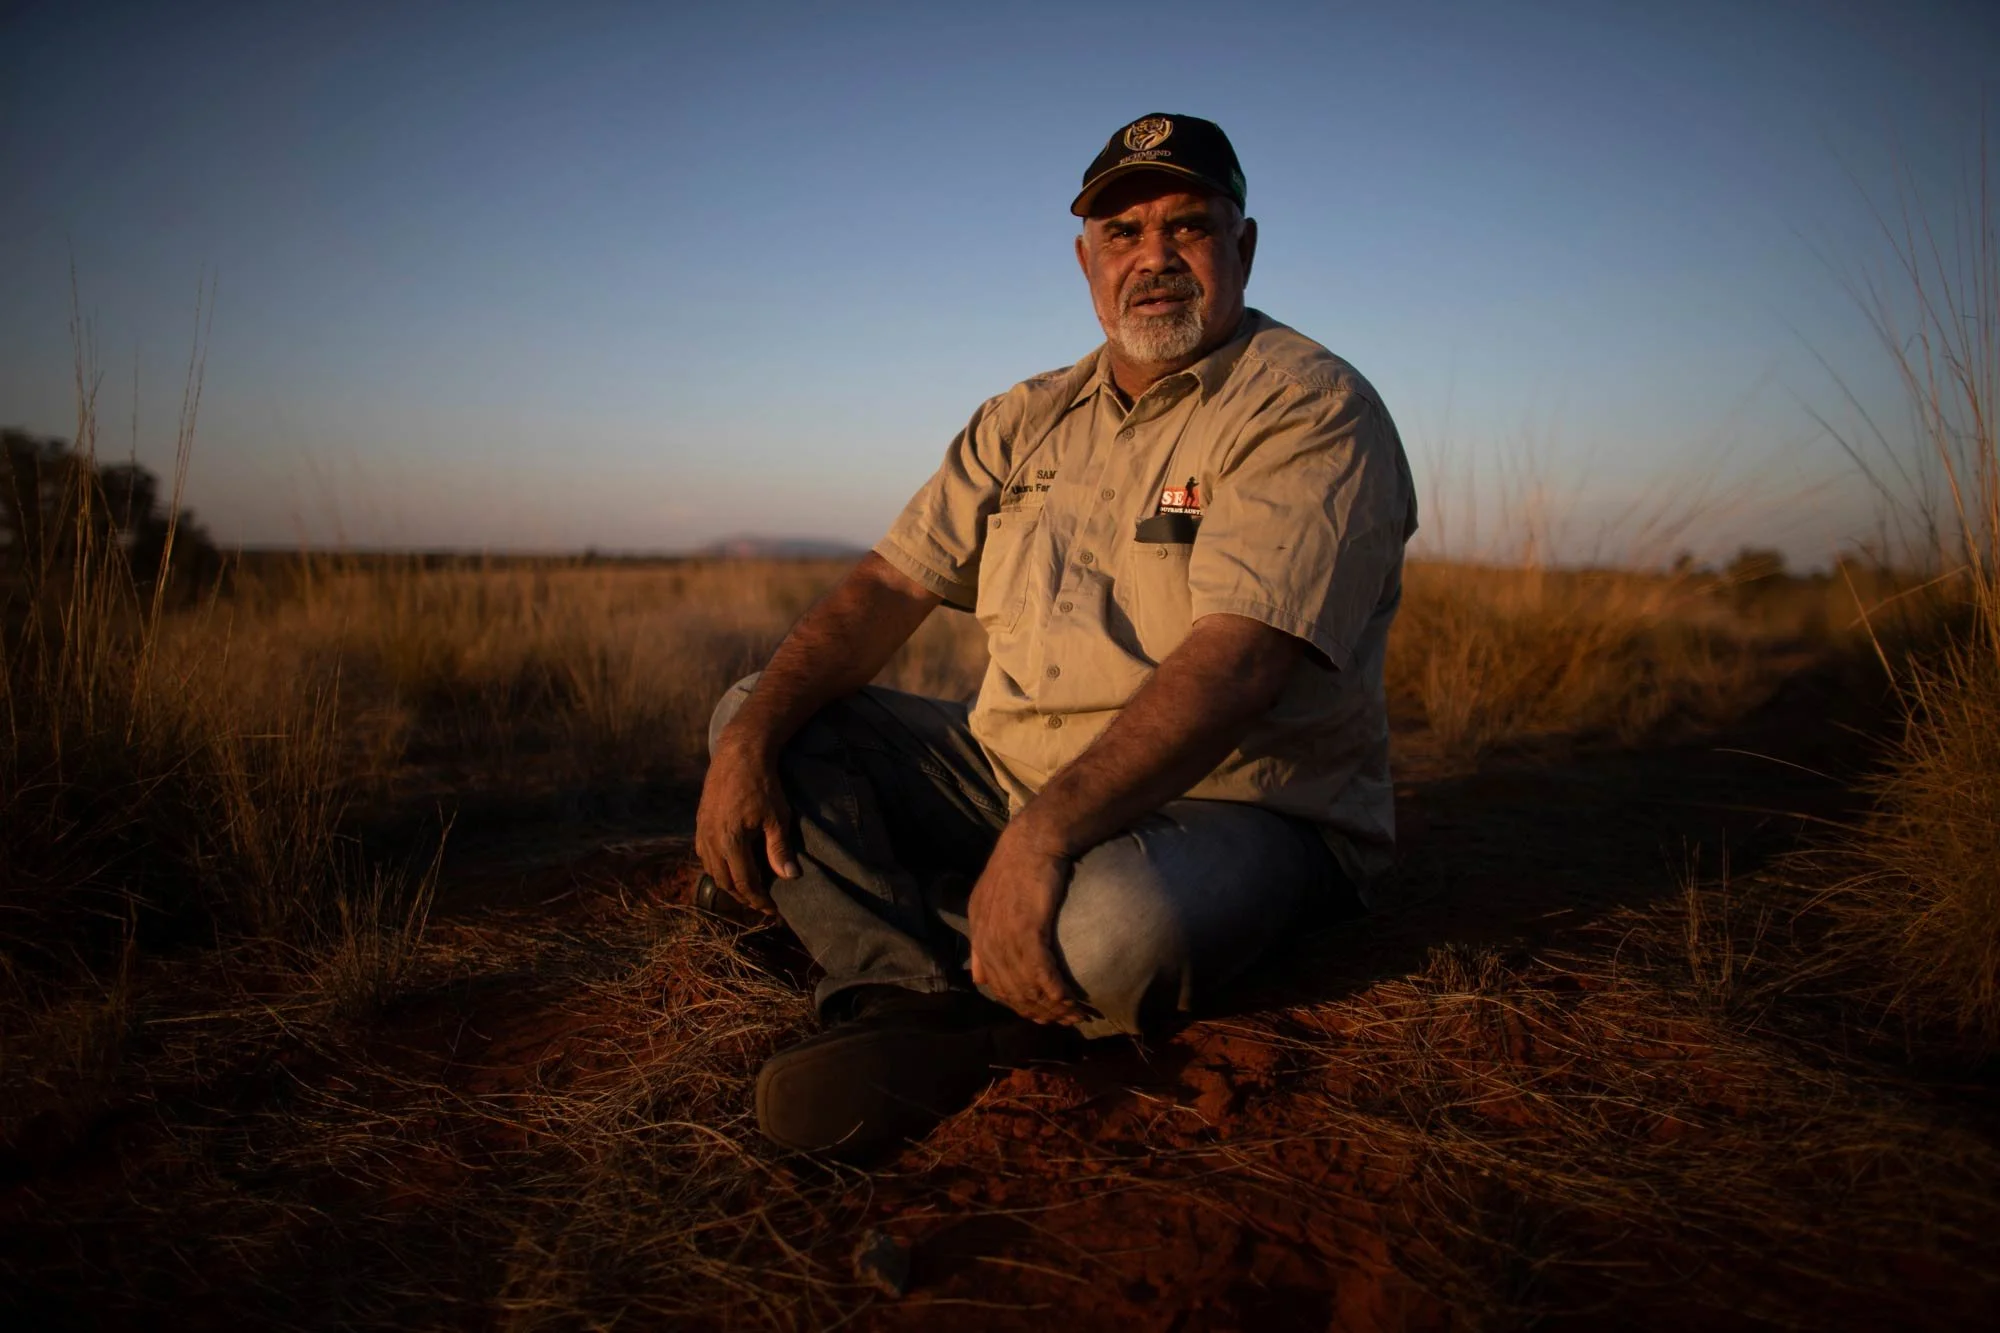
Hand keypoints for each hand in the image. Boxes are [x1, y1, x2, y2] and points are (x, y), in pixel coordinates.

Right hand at [693, 734, 800, 915]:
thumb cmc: (762, 784)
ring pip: (712, 871)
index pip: (744, 883)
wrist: (739, 753)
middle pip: (725, 882)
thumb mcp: (777, 817)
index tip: (773, 910)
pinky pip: (704, 855)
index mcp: (730, 841)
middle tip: (762, 903)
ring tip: (749, 889)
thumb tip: (789, 877)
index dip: (759, 900)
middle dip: (744, 897)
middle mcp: (710, 840)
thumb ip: (779, 850)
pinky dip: (718, 867)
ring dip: (729, 884)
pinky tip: (732, 866)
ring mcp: (701, 832)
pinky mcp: (699, 823)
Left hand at [967, 831, 1083, 1024]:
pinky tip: (1070, 1001)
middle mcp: (987, 938)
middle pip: (1011, 991)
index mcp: (978, 931)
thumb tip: (977, 977)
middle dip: (1038, 1011)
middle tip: (1065, 1020)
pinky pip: (1040, 971)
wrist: (1037, 836)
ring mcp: (1005, 934)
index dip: (1017, 1004)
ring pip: (1026, 985)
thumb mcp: (988, 898)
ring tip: (1076, 1014)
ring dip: (1053, 1006)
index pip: (993, 984)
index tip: (1041, 1013)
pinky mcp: (1028, 928)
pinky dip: (1055, 990)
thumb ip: (983, 936)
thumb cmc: (1021, 860)